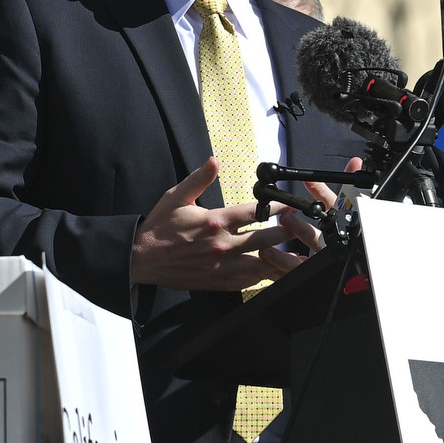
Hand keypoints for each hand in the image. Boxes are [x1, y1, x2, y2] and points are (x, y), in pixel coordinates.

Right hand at [128, 158, 310, 291]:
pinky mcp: (218, 282)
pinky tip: (274, 274)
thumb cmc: (159, 227)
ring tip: (299, 257)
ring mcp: (221, 267)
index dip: (274, 208)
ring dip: (281, 260)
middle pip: (264, 240)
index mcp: (214, 221)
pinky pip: (247, 282)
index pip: (253, 213)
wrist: (141, 259)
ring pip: (260, 265)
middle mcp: (222, 245)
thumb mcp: (176, 196)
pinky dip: (263, 278)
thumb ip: (199, 178)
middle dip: (286, 233)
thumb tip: (214, 160)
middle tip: (302, 228)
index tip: (288, 204)